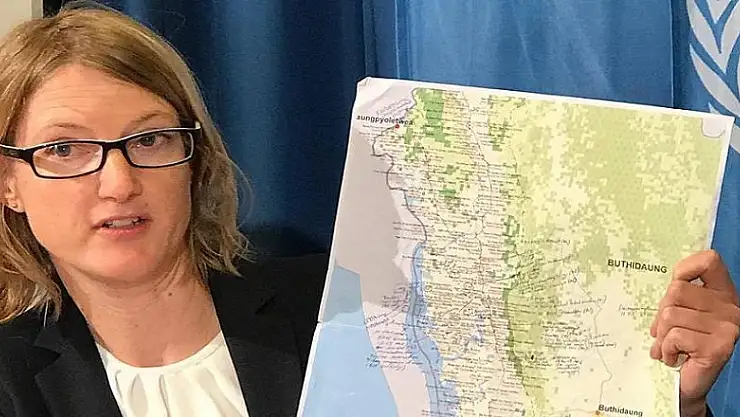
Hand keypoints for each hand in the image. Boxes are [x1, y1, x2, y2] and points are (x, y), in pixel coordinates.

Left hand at [650, 250, 739, 416]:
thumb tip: (668, 285)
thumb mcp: (681, 311)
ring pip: (670, 315)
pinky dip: (665, 348)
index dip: (685, 268)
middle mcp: (730, 308)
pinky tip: (674, 357)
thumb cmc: (682, 343)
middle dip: (662, 312)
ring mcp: (726, 328)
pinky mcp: (717, 348)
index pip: (708, 261)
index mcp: (723, 293)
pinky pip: (674, 336)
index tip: (676, 283)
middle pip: (676, 291)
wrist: (690, 382)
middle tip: (665, 330)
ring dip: (662, 334)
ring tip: (670, 346)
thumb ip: (677, 295)